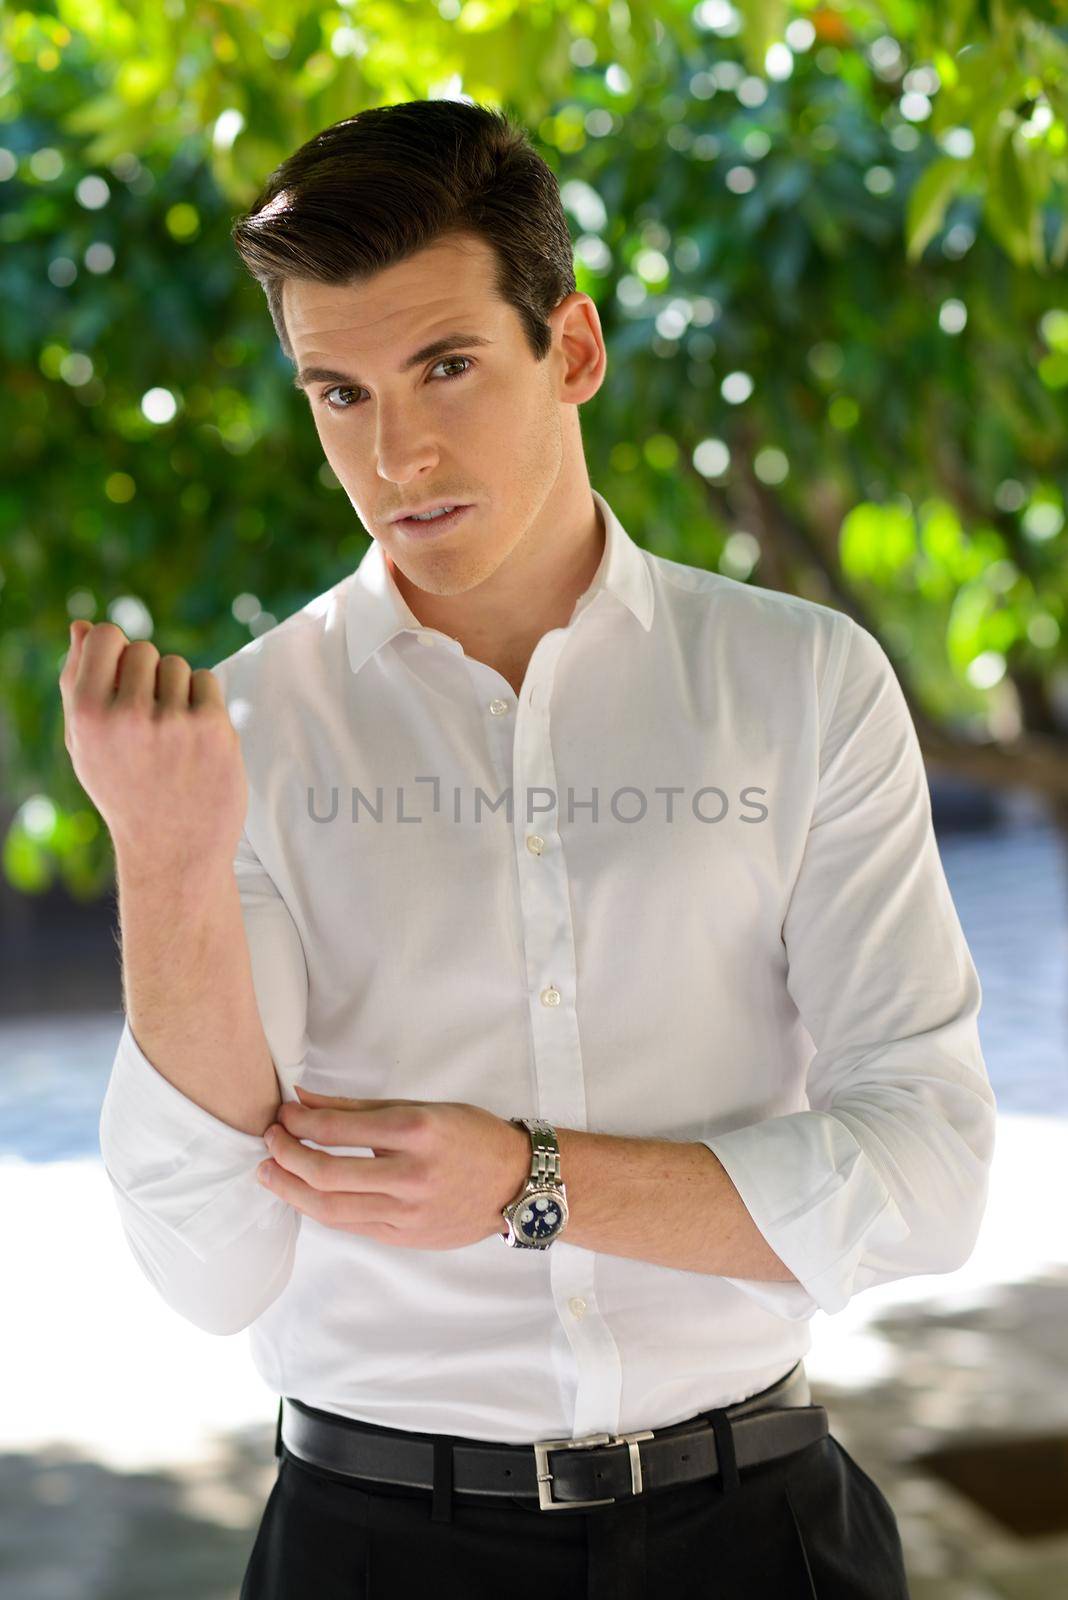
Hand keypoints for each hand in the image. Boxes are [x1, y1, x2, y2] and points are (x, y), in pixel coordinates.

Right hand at [58, 620, 247, 873]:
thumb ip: (77, 682)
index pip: (104, 635)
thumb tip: (81, 626)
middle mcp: (128, 715)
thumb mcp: (85, 744)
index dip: (115, 652)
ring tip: (170, 736)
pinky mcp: (213, 728)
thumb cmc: (124, 790)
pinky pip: (208, 682)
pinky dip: (204, 703)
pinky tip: (194, 740)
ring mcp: (174, 721)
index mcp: (87, 715)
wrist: (173, 850)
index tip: (121, 682)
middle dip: (147, 677)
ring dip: (177, 691)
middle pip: (144, 649)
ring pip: (177, 666)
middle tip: (147, 724)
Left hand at [257, 1084, 530, 1248]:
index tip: (281, 1114)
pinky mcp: (405, 1238)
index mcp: (415, 1131)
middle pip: (326, 1175)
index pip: (337, 1130)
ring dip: (291, 1191)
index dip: (298, 1123)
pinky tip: (305, 1194)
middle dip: (286, 1157)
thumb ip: (357, 1108)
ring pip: (331, 1209)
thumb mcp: (420, 1107)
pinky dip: (321, 1209)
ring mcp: (408, 1212)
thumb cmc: (469, 1136)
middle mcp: (410, 1174)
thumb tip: (303, 1099)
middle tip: (268, 1142)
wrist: (517, 1182)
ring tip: (270, 1174)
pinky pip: (350, 1225)